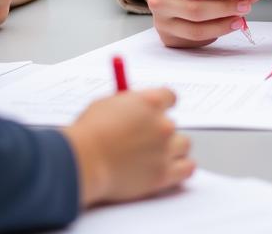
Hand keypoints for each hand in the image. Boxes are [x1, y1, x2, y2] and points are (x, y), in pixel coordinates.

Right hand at [65, 87, 193, 206]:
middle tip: (146, 141)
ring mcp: (164, 149)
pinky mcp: (163, 174)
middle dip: (161, 132)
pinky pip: (187, 168)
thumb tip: (134, 105)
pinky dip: (182, 168)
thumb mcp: (107, 104)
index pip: (170, 97)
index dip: (163, 106)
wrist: (84, 162)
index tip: (157, 113)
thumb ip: (127, 104)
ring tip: (156, 156)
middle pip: (173, 124)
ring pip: (184, 145)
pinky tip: (172, 169)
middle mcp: (162, 124)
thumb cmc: (89, 134)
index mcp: (150, 102)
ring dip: (172, 150)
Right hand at [147, 0, 251, 48]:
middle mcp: (158, 0)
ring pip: (196, 29)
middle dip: (224, 8)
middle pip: (195, 10)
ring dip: (223, 24)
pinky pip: (195, 40)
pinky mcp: (168, 37)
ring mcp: (162, 21)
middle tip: (245, 4)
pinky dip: (216, 33)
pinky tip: (230, 24)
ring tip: (241, 16)